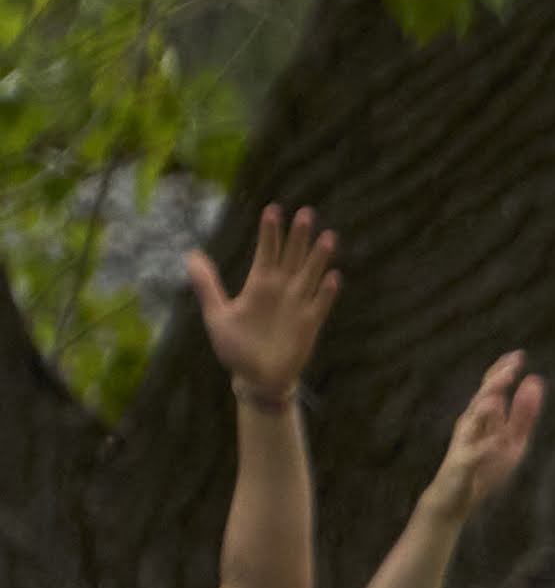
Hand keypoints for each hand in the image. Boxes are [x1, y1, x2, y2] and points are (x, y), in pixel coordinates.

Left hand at [187, 205, 338, 406]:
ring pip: (310, 275)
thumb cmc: (235, 347)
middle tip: (306, 212)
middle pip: (292, 258)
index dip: (270, 233)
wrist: (256, 377)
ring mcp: (297, 306)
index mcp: (258, 286)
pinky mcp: (309, 325)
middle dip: (298, 236)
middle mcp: (281, 291)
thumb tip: (190, 254)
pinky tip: (332, 277)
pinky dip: (326, 292)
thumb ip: (207, 285)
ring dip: (318, 257)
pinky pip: (320, 304)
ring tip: (328, 236)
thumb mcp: (216, 314)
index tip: (273, 210)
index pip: (266, 253)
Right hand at [420, 352, 545, 522]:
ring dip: (484, 409)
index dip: (503, 371)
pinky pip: (474, 455)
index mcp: (484, 417)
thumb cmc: (484, 468)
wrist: (455, 500)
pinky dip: (485, 448)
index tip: (519, 355)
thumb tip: (535, 382)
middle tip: (511, 369)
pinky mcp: (461, 465)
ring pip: (472, 422)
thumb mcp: (513, 440)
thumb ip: (524, 415)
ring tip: (497, 397)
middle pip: (482, 399)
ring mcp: (464, 444)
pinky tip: (496, 442)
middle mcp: (471, 425)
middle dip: (495, 384)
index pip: (492, 388)